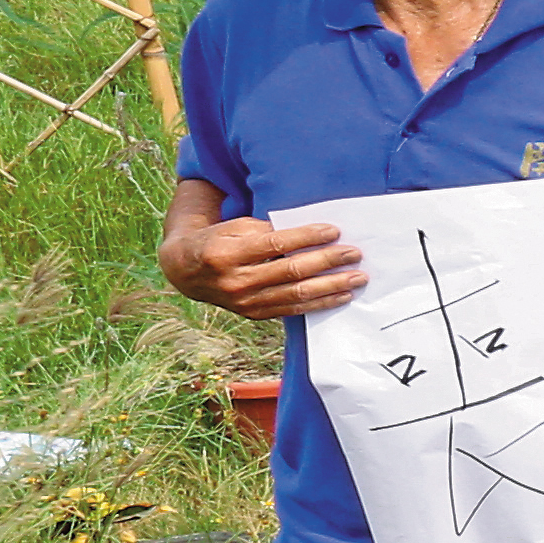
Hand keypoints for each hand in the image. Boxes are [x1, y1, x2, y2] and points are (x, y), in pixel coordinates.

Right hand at [169, 210, 363, 320]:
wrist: (185, 272)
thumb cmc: (217, 242)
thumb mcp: (233, 228)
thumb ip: (266, 230)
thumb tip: (309, 232)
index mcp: (227, 254)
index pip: (275, 244)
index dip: (307, 237)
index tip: (334, 231)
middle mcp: (236, 281)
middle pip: (291, 271)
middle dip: (327, 262)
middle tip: (354, 254)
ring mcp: (245, 302)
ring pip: (296, 294)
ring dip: (332, 286)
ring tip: (358, 277)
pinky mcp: (254, 314)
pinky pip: (293, 309)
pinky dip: (320, 303)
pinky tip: (342, 295)